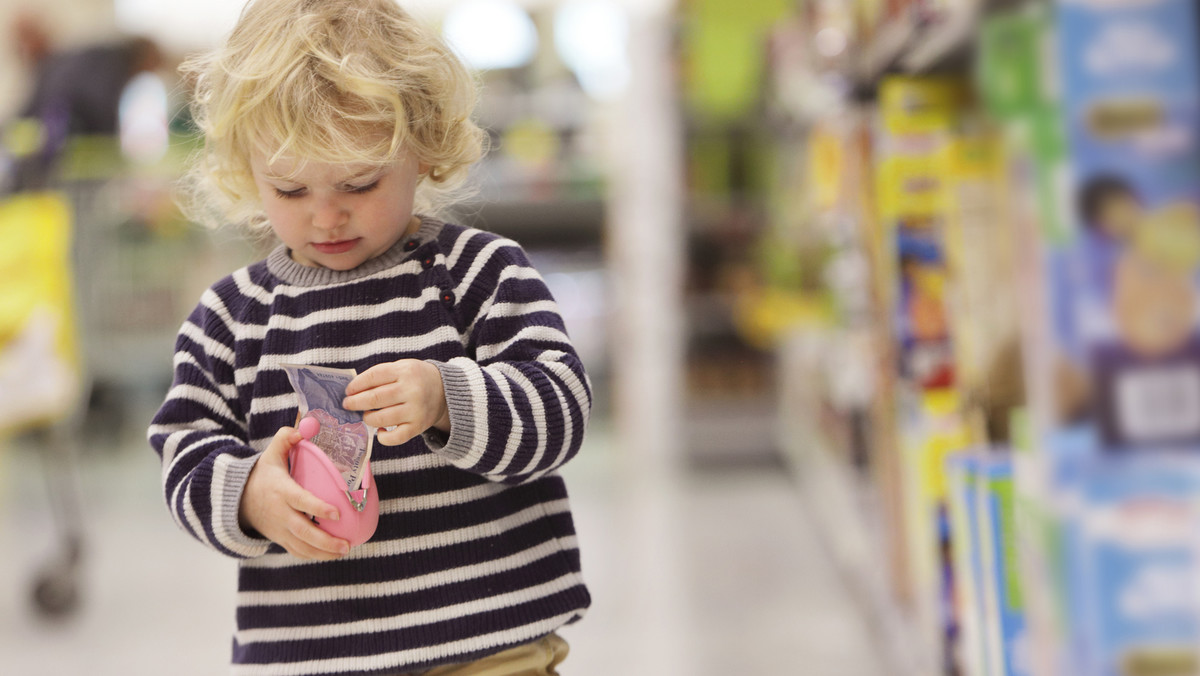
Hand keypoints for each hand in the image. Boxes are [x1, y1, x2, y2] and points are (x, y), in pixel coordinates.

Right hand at [239, 427, 350, 559]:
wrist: (240, 500)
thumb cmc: (263, 475)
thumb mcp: (270, 454)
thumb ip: (286, 438)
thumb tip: (304, 427)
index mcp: (281, 491)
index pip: (301, 501)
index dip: (318, 508)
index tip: (338, 513)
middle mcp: (280, 513)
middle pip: (303, 531)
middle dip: (325, 541)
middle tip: (347, 544)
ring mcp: (280, 530)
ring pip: (302, 546)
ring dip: (324, 552)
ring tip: (345, 550)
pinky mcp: (281, 539)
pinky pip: (297, 552)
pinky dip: (314, 556)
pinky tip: (333, 554)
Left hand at [343, 359, 450, 445]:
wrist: (445, 391)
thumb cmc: (416, 379)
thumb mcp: (402, 368)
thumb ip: (381, 375)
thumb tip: (352, 391)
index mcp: (405, 371)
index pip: (374, 377)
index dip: (357, 385)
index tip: (348, 391)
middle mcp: (412, 390)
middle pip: (374, 398)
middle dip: (355, 403)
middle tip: (347, 405)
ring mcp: (416, 410)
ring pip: (381, 418)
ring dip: (367, 418)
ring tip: (366, 415)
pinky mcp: (418, 426)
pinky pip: (395, 437)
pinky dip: (382, 437)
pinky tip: (380, 431)